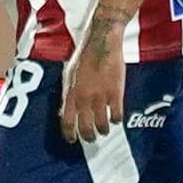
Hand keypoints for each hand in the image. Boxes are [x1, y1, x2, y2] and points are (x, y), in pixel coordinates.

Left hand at [60, 20, 126, 143]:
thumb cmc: (84, 56)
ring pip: (102, 125)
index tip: (72, 140)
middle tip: (91, 139)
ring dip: (103, 130)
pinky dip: (117, 120)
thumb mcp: (69, 76)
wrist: (101, 42)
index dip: (69, 134)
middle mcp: (84, 99)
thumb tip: (65, 109)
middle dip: (88, 137)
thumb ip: (68, 94)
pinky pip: (117, 115)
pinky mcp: (116, 93)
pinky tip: (117, 119)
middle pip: (85, 128)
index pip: (66, 121)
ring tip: (105, 131)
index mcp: (70, 94)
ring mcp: (100, 97)